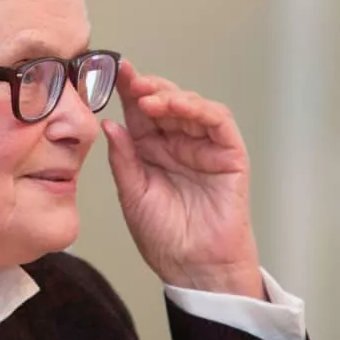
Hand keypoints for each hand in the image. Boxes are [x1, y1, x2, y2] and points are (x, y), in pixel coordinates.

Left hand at [102, 60, 264, 298]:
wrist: (193, 269)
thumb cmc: (164, 238)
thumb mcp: (132, 194)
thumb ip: (123, 159)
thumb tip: (109, 124)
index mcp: (150, 150)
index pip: (139, 111)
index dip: (126, 89)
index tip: (110, 71)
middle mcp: (177, 143)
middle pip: (164, 101)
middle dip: (146, 87)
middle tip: (128, 79)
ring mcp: (204, 146)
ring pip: (191, 105)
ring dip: (170, 96)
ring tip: (148, 99)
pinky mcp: (229, 154)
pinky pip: (218, 122)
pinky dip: (200, 109)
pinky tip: (179, 107)